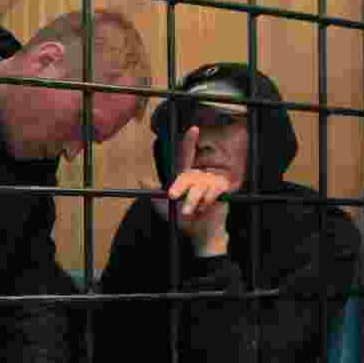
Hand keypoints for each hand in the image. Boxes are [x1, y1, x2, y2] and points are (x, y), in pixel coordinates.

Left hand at [140, 126, 229, 255]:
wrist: (199, 232)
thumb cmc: (181, 218)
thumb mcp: (163, 206)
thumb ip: (154, 192)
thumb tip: (141, 179)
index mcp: (185, 176)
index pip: (186, 155)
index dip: (190, 141)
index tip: (193, 129)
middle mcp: (198, 176)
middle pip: (188, 176)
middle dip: (180, 188)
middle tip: (173, 198)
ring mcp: (211, 182)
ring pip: (200, 185)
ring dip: (193, 200)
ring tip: (190, 212)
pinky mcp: (222, 191)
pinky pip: (214, 191)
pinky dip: (206, 201)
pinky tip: (203, 208)